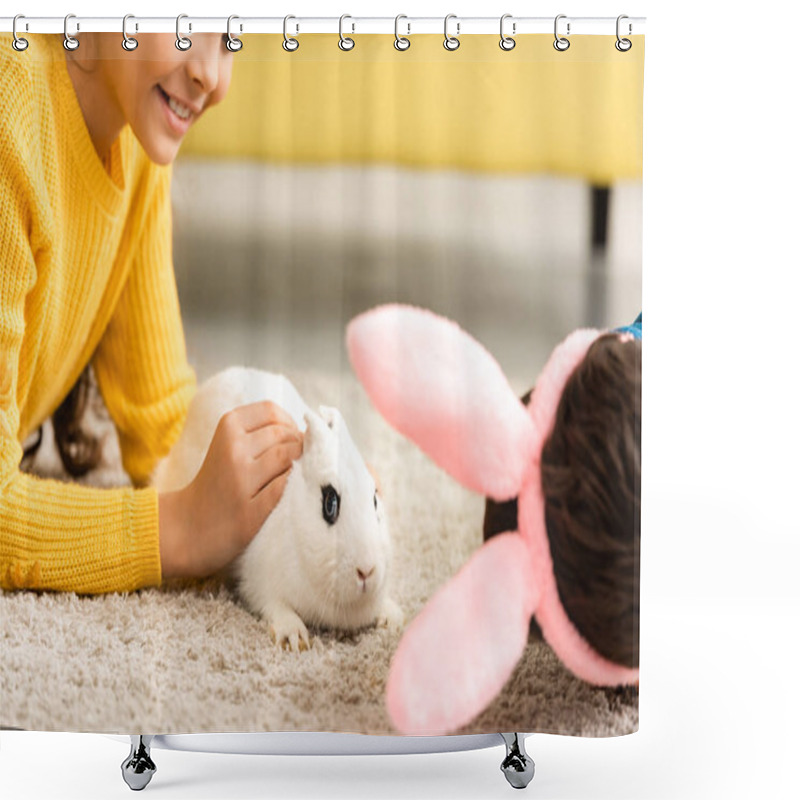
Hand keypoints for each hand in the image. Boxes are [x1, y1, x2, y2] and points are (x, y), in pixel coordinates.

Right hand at [159, 401, 302, 579]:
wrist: (190, 524)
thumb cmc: (218, 480)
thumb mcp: (229, 443)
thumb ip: (259, 431)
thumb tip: (305, 431)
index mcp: (228, 427)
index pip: (272, 411)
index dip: (288, 422)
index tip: (288, 436)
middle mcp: (233, 449)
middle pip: (284, 434)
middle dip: (297, 445)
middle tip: (294, 458)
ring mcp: (241, 479)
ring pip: (288, 457)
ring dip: (297, 464)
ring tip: (290, 473)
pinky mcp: (250, 509)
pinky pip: (284, 486)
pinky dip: (291, 484)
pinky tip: (285, 489)